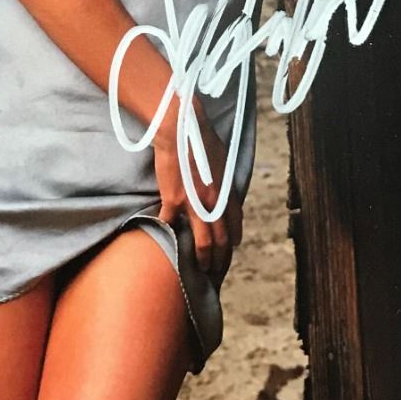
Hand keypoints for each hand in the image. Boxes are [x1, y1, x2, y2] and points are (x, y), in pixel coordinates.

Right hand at [153, 95, 242, 287]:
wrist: (182, 129)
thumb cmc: (202, 140)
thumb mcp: (223, 161)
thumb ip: (223, 181)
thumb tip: (223, 191)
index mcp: (227, 192)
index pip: (234, 225)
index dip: (232, 241)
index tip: (230, 250)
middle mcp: (214, 202)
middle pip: (221, 240)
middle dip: (220, 258)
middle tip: (215, 270)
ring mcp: (194, 204)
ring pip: (202, 241)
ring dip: (202, 258)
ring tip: (200, 269)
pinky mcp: (173, 200)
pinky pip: (170, 224)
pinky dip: (168, 232)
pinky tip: (165, 240)